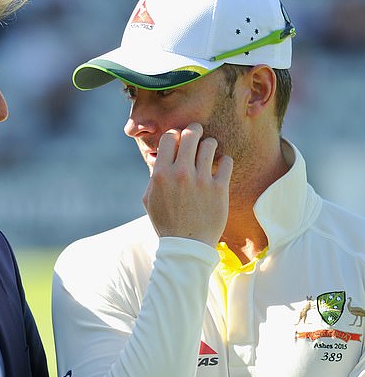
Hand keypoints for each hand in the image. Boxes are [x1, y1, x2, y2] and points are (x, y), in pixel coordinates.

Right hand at [143, 123, 231, 246]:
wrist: (186, 245)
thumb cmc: (166, 223)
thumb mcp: (150, 200)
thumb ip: (154, 176)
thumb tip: (159, 158)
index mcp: (161, 174)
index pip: (169, 138)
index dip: (174, 136)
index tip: (179, 142)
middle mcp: (181, 173)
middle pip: (191, 134)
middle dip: (194, 131)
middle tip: (197, 135)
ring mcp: (201, 180)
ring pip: (210, 144)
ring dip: (209, 146)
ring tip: (208, 153)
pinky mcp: (219, 189)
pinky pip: (227, 161)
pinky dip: (224, 162)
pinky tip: (219, 169)